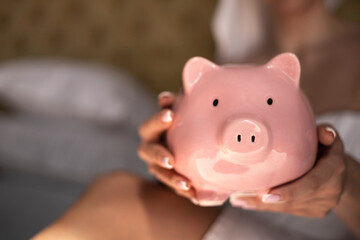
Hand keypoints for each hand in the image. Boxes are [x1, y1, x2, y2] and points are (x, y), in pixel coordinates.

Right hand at [138, 91, 196, 201]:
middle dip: (158, 156)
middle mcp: (150, 149)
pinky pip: (173, 188)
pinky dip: (184, 192)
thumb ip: (174, 104)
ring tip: (186, 184)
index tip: (170, 115)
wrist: (185, 145)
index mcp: (151, 132)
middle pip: (147, 152)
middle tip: (171, 160)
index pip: (149, 126)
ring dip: (172, 179)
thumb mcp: (180, 112)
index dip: (157, 120)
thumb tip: (165, 99)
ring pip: (160, 174)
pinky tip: (195, 195)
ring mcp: (157, 167)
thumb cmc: (181, 124)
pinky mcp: (168, 180)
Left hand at [230, 125, 346, 217]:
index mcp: (333, 169)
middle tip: (239, 196)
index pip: (311, 183)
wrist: (340, 173)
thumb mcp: (328, 137)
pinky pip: (286, 210)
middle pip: (293, 198)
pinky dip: (265, 207)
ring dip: (260, 204)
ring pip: (286, 206)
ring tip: (237, 198)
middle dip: (264, 199)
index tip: (267, 195)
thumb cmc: (327, 150)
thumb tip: (323, 132)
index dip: (290, 191)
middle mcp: (330, 190)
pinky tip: (246, 202)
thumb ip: (324, 133)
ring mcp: (322, 204)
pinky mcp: (314, 211)